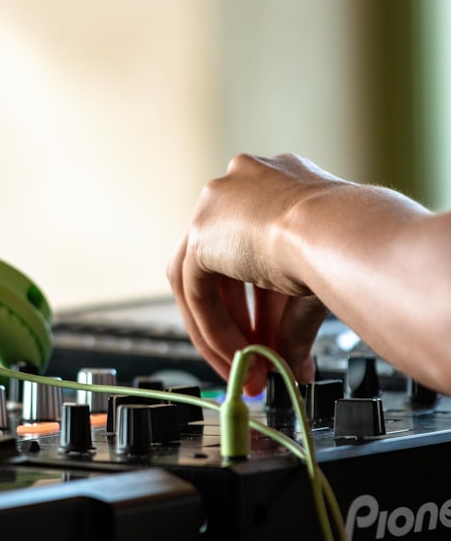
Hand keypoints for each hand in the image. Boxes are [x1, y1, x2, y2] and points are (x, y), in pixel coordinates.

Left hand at [167, 154, 339, 393]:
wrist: (345, 233)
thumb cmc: (354, 247)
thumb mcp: (318, 284)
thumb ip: (292, 320)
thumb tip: (291, 363)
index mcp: (277, 184)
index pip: (257, 249)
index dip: (263, 302)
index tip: (272, 335)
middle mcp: (241, 187)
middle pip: (226, 268)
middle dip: (243, 321)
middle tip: (259, 359)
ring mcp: (216, 205)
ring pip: (204, 281)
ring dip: (225, 330)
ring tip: (250, 368)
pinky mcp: (201, 232)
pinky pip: (198, 291)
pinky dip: (215, 328)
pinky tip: (240, 356)